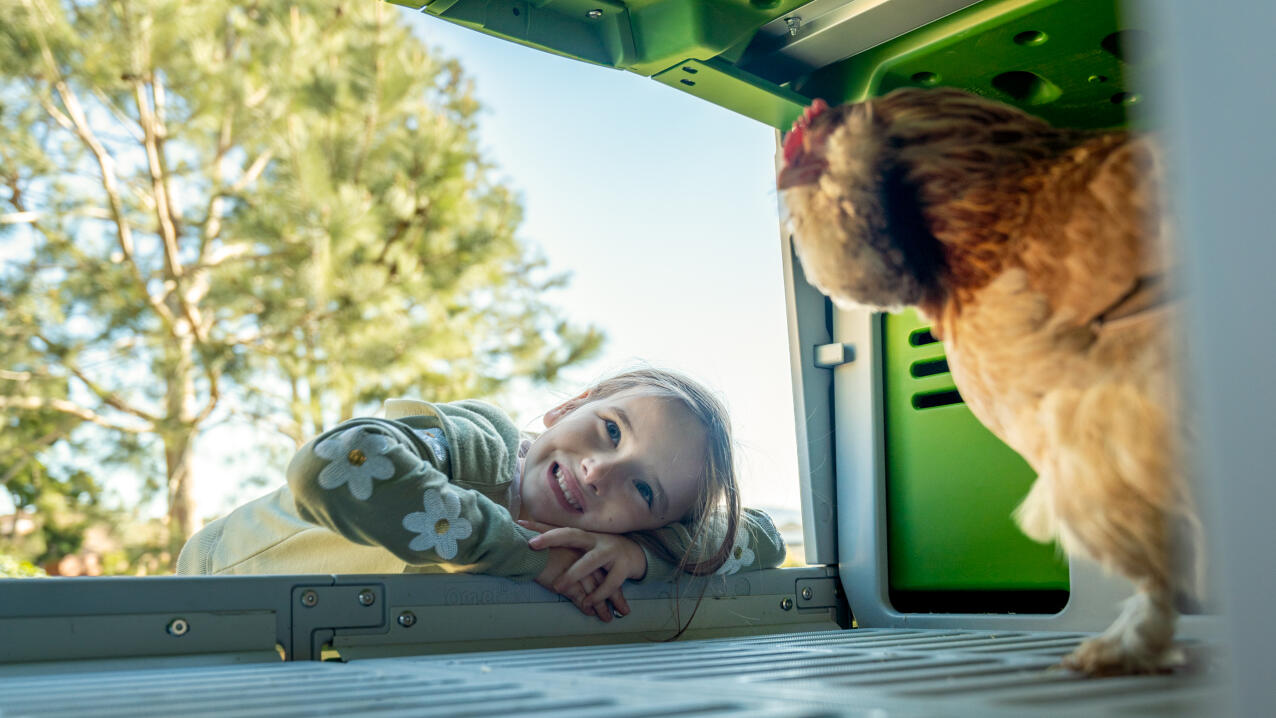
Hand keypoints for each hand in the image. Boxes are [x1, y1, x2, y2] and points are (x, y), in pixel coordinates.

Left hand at [521, 519, 644, 621]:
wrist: (638, 555)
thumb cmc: (604, 550)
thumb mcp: (586, 546)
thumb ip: (566, 546)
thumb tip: (537, 542)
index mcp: (584, 535)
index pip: (559, 528)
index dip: (541, 527)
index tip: (520, 524)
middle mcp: (596, 540)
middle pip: (572, 535)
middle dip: (552, 538)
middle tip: (532, 544)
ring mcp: (610, 552)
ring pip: (590, 562)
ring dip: (573, 574)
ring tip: (557, 587)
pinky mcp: (623, 567)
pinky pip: (610, 582)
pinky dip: (598, 594)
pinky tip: (588, 603)